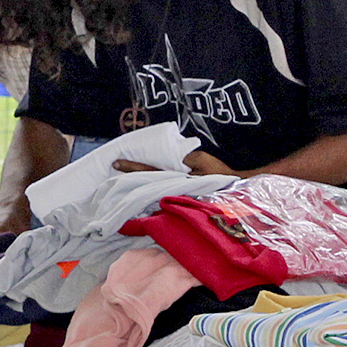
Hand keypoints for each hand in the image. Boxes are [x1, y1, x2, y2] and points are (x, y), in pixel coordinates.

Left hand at [112, 151, 243, 176]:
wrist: (231, 187)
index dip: (133, 167)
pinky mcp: (181, 189)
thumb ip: (184, 158)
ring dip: (139, 177)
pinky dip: (151, 180)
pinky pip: (162, 184)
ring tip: (123, 171)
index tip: (118, 162)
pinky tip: (144, 176)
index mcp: (176, 177)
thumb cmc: (218, 173)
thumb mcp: (202, 160)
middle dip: (130, 172)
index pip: (150, 171)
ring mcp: (176, 189)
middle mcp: (173, 184)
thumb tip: (171, 157)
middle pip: (147, 178)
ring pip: (152, 182)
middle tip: (114, 165)